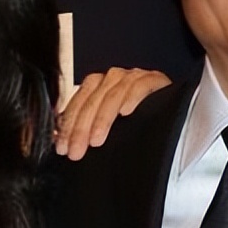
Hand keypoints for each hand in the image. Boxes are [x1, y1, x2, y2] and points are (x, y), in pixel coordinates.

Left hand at [55, 68, 170, 159]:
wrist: (170, 114)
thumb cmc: (133, 122)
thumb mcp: (104, 126)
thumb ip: (82, 128)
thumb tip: (56, 139)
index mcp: (97, 85)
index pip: (77, 102)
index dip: (67, 126)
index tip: (62, 148)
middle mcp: (113, 78)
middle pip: (92, 100)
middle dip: (81, 128)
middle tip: (76, 151)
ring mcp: (133, 76)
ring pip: (112, 94)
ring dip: (103, 119)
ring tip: (96, 140)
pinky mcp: (154, 79)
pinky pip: (139, 86)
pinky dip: (132, 98)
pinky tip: (126, 113)